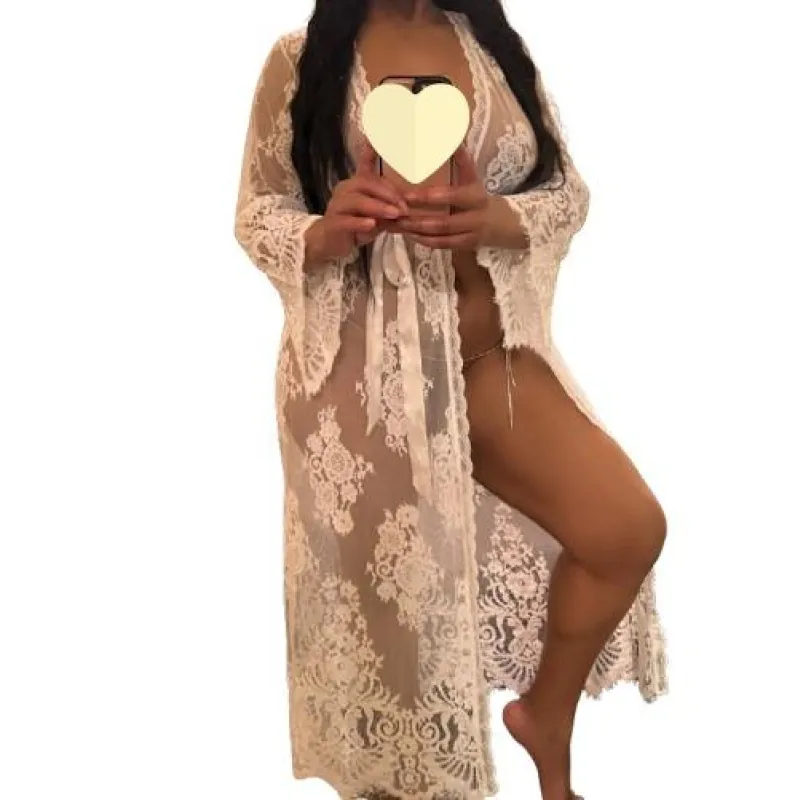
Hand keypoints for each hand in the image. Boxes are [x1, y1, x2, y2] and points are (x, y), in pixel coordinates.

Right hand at [306, 138, 407, 262]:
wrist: (329, 243)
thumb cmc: (355, 226)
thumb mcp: (375, 213)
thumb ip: (388, 206)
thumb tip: (408, 205)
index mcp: (355, 184)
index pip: (369, 171)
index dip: (376, 162)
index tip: (379, 147)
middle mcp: (344, 190)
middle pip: (365, 184)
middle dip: (387, 195)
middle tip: (404, 207)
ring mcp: (336, 206)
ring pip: (357, 201)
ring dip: (377, 207)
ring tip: (393, 215)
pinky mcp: (332, 223)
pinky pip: (346, 220)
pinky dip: (359, 222)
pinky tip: (371, 225)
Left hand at [395, 145, 497, 250]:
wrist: (501, 223)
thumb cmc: (478, 196)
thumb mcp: (473, 178)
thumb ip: (462, 160)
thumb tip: (453, 138)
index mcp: (475, 196)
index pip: (451, 196)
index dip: (429, 197)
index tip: (407, 195)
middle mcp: (475, 217)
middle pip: (443, 223)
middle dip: (418, 221)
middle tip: (397, 215)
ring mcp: (471, 235)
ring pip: (441, 238)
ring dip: (418, 233)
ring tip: (398, 226)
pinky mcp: (465, 247)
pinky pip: (443, 246)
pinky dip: (425, 242)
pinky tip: (410, 235)